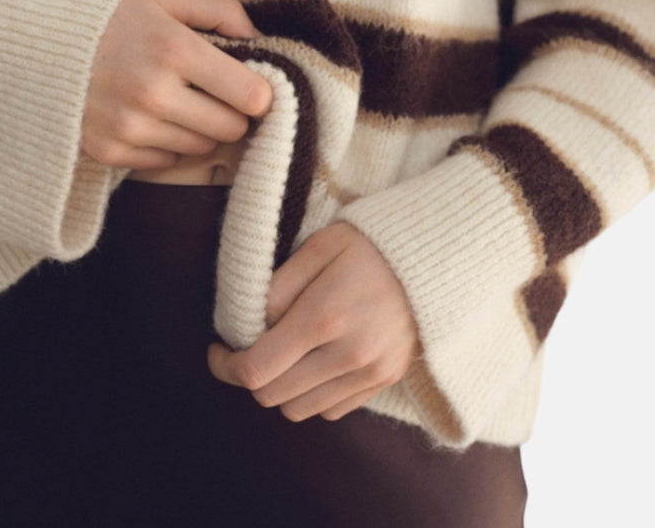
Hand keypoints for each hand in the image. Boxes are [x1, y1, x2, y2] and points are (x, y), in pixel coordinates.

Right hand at [81, 0, 271, 171]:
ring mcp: (128, 127)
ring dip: (198, 126)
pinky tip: (146, 113)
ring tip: (175, 97)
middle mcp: (153, 94)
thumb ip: (219, 10)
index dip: (258, 91)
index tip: (250, 83)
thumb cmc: (107, 11)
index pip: (250, 96)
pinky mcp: (107, 151)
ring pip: (200, 147)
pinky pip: (164, 160)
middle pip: (230, 128)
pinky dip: (164, 142)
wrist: (34, 38)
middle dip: (229, 111)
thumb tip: (259, 38)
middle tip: (210, 90)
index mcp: (174, 49)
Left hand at [208, 222, 419, 421]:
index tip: (218, 349)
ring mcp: (369, 374)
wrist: (436, 257)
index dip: (225, 365)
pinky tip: (314, 359)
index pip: (256, 368)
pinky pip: (330, 409)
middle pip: (272, 396)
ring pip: (298, 410)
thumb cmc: (369, 243)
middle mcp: (347, 355)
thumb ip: (278, 286)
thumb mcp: (319, 246)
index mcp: (324, 316)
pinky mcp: (383, 382)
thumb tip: (248, 324)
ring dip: (280, 387)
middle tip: (247, 347)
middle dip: (249, 375)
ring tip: (283, 351)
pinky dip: (312, 393)